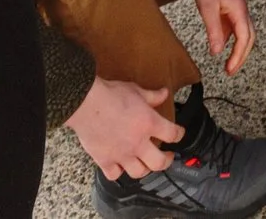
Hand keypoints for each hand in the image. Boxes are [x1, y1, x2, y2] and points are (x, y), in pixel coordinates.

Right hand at [67, 78, 181, 178]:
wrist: (86, 103)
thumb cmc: (109, 95)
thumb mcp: (136, 90)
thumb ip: (152, 96)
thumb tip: (164, 93)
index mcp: (149, 124)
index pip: (172, 134)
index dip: (179, 134)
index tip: (178, 134)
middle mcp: (138, 143)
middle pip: (160, 162)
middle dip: (167, 160)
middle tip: (167, 156)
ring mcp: (122, 154)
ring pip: (139, 172)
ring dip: (144, 168)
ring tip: (145, 163)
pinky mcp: (105, 160)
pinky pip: (114, 175)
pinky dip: (118, 172)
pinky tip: (119, 166)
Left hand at [189, 0, 255, 75]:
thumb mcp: (207, 8)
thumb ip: (214, 31)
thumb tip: (217, 52)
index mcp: (239, 11)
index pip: (244, 39)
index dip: (237, 56)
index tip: (229, 69)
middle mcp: (242, 12)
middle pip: (248, 39)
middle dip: (241, 57)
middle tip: (230, 71)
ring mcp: (237, 10)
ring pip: (243, 34)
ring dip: (237, 49)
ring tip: (227, 63)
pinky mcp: (230, 9)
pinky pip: (234, 28)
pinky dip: (230, 40)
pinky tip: (220, 46)